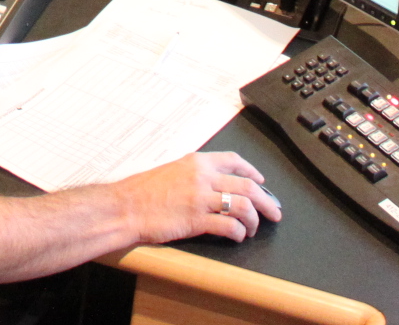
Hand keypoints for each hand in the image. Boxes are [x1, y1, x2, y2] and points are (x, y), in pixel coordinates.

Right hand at [121, 151, 281, 243]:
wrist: (124, 207)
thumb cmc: (142, 192)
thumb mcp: (171, 171)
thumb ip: (194, 175)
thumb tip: (214, 185)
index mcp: (196, 162)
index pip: (234, 160)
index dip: (252, 171)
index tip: (261, 181)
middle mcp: (202, 177)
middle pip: (247, 186)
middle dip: (267, 201)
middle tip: (274, 212)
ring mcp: (200, 198)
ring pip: (244, 207)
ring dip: (254, 220)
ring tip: (253, 229)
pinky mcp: (197, 220)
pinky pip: (229, 226)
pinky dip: (239, 233)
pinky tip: (238, 237)